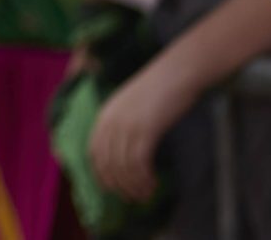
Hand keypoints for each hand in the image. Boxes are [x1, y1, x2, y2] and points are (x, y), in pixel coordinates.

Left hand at [89, 62, 193, 202]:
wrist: (176, 73)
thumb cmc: (159, 90)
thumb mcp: (131, 106)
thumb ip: (123, 124)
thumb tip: (124, 153)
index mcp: (105, 114)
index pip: (94, 151)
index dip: (101, 174)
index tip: (113, 189)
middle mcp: (111, 120)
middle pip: (107, 162)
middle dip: (118, 185)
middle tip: (133, 198)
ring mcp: (127, 124)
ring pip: (123, 166)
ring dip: (134, 185)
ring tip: (146, 194)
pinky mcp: (145, 129)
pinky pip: (139, 162)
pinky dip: (144, 178)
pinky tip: (153, 184)